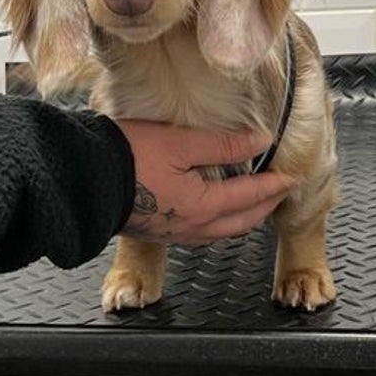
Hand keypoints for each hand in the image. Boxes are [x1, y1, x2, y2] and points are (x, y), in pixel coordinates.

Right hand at [115, 121, 290, 244]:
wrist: (83, 181)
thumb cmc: (126, 159)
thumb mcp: (180, 142)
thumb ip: (223, 145)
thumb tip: (259, 142)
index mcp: (203, 206)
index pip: (252, 196)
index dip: (275, 185)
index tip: (292, 176)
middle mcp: (194, 227)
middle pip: (243, 221)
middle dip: (266, 206)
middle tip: (280, 191)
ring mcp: (176, 233)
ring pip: (224, 230)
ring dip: (244, 216)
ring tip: (255, 199)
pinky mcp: (160, 232)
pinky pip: (204, 232)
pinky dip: (222, 220)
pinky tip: (217, 207)